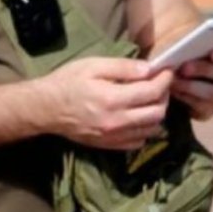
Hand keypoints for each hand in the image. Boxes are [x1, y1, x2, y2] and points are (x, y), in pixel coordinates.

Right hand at [40, 57, 173, 149]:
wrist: (45, 109)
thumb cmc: (67, 82)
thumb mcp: (93, 65)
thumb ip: (123, 67)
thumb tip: (149, 69)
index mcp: (113, 99)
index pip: (151, 91)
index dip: (164, 80)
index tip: (167, 71)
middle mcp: (117, 122)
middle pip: (157, 113)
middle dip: (164, 96)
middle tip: (160, 84)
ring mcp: (113, 137)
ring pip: (151, 129)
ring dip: (157, 113)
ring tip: (151, 98)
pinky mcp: (109, 145)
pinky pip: (138, 141)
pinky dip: (145, 129)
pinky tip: (139, 116)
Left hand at [171, 43, 212, 120]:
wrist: (169, 77)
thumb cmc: (182, 53)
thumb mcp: (184, 42)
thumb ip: (190, 38)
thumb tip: (187, 40)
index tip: (212, 54)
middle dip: (206, 70)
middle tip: (185, 67)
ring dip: (194, 86)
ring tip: (175, 81)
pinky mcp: (210, 110)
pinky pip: (204, 108)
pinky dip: (187, 98)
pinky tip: (174, 91)